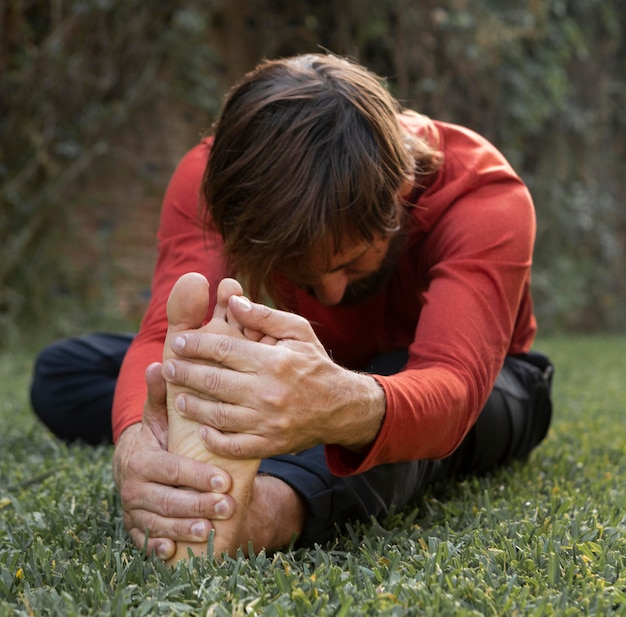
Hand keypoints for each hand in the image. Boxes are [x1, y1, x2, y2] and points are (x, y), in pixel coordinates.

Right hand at [112, 362, 234, 559]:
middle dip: (196, 505)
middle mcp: (133, 487)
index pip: (170, 469)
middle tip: (226, 506)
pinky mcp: (136, 529)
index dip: (195, 476)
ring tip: (210, 530)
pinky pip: (145, 543)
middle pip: (166, 500)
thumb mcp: (158, 417)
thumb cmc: (158, 438)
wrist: (141, 466)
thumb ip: (161, 396)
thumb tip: (161, 364)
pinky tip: (174, 553)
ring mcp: (133, 511)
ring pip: (159, 524)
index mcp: (140, 459)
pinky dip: (158, 548)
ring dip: (184, 529)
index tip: (224, 480)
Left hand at [161, 295, 385, 459]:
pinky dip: (214, 438)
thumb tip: (232, 300)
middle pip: (214, 382)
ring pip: (217, 415)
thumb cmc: (315, 364)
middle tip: (167, 368)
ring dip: (192, 406)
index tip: (178, 342)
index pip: (224, 349)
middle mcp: (269, 392)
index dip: (196, 345)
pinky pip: (234, 445)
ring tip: (177, 396)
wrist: (341, 407)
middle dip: (184, 374)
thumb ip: (264, 317)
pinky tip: (202, 428)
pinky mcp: (270, 444)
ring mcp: (268, 422)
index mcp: (274, 361)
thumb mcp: (298, 332)